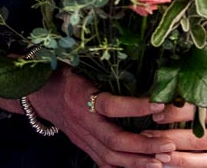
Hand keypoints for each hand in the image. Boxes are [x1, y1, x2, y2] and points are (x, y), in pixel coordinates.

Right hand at [23, 66, 175, 166]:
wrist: (37, 93)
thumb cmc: (64, 72)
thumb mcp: (79, 62)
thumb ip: (102, 63)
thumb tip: (135, 50)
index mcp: (81, 96)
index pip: (110, 105)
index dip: (135, 107)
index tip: (160, 104)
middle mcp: (82, 121)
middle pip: (113, 140)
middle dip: (143, 145)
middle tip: (168, 144)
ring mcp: (82, 137)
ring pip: (110, 156)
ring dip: (138, 161)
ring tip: (162, 159)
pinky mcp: (83, 145)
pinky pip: (103, 162)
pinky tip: (143, 167)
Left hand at [144, 97, 206, 166]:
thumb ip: (199, 101)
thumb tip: (166, 94)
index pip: (201, 112)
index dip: (176, 113)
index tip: (156, 112)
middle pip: (197, 139)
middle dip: (169, 138)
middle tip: (147, 136)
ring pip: (201, 161)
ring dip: (176, 159)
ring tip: (155, 155)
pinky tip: (168, 166)